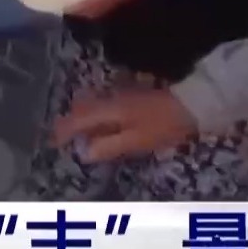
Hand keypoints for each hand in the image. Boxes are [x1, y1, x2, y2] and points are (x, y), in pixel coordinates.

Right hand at [54, 87, 197, 160]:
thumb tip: (83, 153)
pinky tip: (103, 125)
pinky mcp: (132, 96)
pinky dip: (97, 115)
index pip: (77, 119)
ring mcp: (121, 95)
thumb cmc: (163, 126)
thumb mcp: (136, 141)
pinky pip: (104, 104)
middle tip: (64, 138)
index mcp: (108, 110)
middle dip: (70, 122)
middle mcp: (109, 99)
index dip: (63, 131)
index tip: (54, 143)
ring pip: (92, 105)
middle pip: (81, 108)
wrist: (193, 105)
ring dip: (82, 118)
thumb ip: (108, 146)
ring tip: (81, 134)